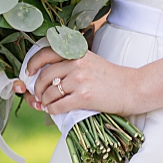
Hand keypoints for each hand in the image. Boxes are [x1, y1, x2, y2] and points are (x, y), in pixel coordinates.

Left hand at [27, 50, 144, 116]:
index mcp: (76, 52)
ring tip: (46, 104)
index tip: (29, 71)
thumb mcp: (90, 61)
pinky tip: (53, 110)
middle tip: (37, 94)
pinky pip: (58, 105)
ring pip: (49, 92)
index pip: (46, 52)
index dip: (33, 63)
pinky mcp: (83, 97)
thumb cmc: (112, 77)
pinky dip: (52, 109)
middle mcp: (76, 63)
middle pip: (44, 75)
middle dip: (37, 88)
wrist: (132, 88)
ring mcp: (79, 80)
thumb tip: (47, 73)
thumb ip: (71, 63)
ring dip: (44, 100)